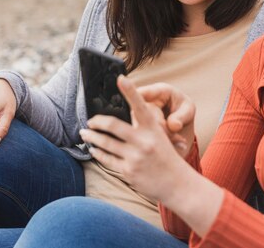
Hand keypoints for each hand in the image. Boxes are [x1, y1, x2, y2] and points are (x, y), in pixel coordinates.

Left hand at [80, 76, 194, 202]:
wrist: (179, 185)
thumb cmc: (167, 157)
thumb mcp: (161, 137)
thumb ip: (144, 127)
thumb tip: (124, 115)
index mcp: (153, 129)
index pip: (140, 106)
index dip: (130, 91)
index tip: (120, 78)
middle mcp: (144, 141)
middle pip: (113, 125)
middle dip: (97, 121)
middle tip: (90, 120)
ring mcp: (135, 157)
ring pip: (105, 143)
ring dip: (92, 137)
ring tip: (84, 133)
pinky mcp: (128, 171)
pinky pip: (106, 159)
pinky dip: (97, 152)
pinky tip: (93, 149)